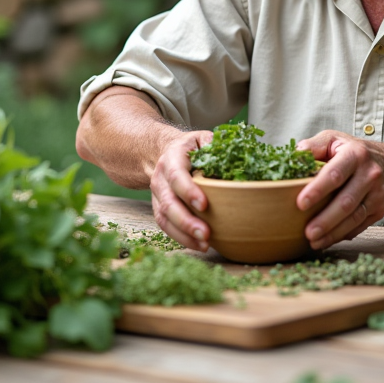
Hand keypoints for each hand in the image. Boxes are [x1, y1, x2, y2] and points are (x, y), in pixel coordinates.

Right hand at [149, 129, 213, 251]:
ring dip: (184, 234)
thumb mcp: (199, 138)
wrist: (164, 154)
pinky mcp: (160, 209)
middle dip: (186, 221)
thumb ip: (211, 142)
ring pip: (165, 219)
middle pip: (168, 203)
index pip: (176, 176)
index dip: (188, 191)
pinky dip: (182, 238)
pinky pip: (167, 227)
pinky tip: (198, 245)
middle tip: (206, 234)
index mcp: (171, 159)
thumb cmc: (188, 148)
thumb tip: (225, 152)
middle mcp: (160, 179)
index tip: (204, 205)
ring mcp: (158, 196)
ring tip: (204, 244)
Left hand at [294, 131, 383, 248]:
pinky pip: (359, 226)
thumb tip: (293, 157)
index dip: (318, 189)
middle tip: (307, 232)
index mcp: (355, 155)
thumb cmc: (354, 152)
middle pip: (346, 201)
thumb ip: (313, 146)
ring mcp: (377, 195)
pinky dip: (342, 235)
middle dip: (325, 219)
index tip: (301, 203)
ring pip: (354, 218)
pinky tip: (326, 241)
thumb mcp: (334, 139)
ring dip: (333, 233)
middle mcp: (369, 175)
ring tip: (314, 242)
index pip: (335, 174)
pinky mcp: (379, 211)